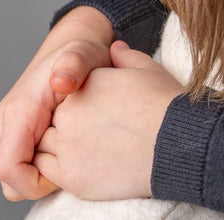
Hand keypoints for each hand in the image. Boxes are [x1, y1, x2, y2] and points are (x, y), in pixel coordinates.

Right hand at [0, 6, 115, 199]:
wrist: (69, 52)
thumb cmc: (80, 56)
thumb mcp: (85, 54)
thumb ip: (74, 65)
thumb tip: (61, 81)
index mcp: (17, 112)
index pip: (9, 170)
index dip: (37, 182)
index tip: (67, 170)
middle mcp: (2, 126)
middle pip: (12, 181)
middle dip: (43, 179)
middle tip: (76, 155)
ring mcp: (2, 134)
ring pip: (16, 178)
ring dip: (43, 173)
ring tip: (72, 146)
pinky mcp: (10, 139)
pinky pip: (21, 169)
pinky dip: (43, 167)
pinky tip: (66, 147)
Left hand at [33, 41, 182, 199]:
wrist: (178, 142)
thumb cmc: (167, 105)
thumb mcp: (149, 70)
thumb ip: (126, 57)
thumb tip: (115, 48)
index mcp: (84, 84)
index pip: (66, 96)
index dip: (82, 106)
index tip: (100, 115)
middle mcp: (69, 112)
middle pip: (54, 120)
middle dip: (69, 126)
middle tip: (96, 135)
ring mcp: (68, 145)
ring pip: (45, 146)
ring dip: (60, 148)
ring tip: (90, 151)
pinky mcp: (71, 175)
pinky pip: (47, 171)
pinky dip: (57, 169)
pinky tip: (83, 166)